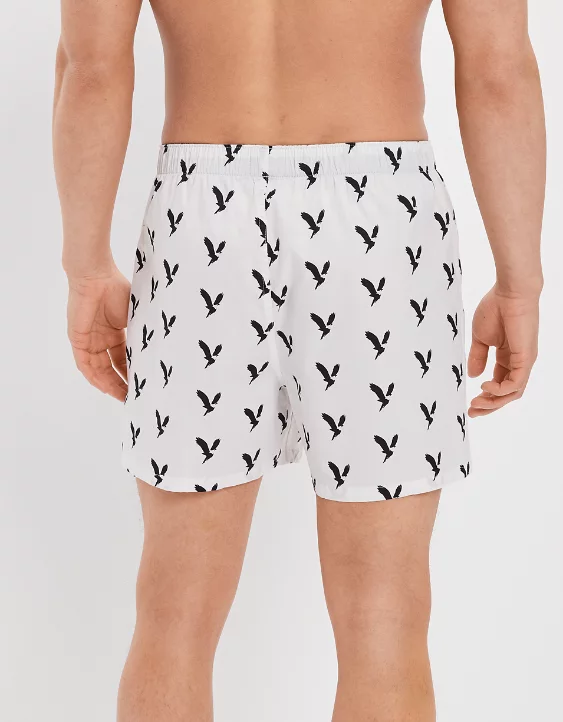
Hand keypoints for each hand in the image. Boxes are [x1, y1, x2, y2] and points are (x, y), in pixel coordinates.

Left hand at [67, 267, 130, 400]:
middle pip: (110, 368)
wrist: (96, 276)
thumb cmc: (117, 288)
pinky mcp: (78, 339)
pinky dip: (94, 377)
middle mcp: (101, 339)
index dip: (131, 374)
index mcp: (115, 332)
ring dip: (109, 384)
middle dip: (121, 384)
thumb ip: (140, 334)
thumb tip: (155, 353)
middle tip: (134, 398)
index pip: (123, 360)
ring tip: (122, 397)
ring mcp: (89, 340)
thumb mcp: (134, 317)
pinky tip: (105, 388)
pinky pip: (84, 364)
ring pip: (98, 370)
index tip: (142, 387)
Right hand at [467, 285, 539, 416]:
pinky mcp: (525, 359)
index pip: (499, 383)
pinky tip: (485, 387)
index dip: (485, 396)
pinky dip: (500, 390)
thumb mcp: (480, 338)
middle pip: (507, 393)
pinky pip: (516, 383)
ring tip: (476, 403)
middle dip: (489, 406)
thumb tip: (473, 374)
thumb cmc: (496, 308)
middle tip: (472, 412)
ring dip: (494, 402)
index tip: (469, 403)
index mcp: (508, 356)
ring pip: (512, 393)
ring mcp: (524, 362)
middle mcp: (518, 362)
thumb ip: (477, 356)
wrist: (510, 292)